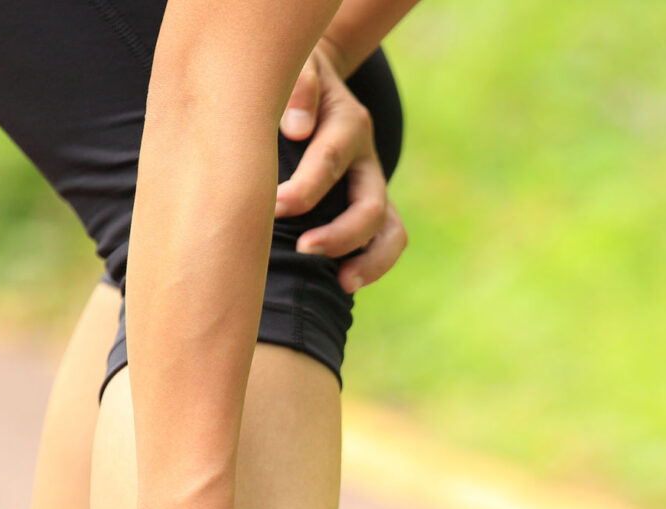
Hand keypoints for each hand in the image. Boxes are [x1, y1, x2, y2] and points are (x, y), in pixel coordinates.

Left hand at [276, 40, 407, 292]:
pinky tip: (342, 284)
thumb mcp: (294, 67)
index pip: (332, 159)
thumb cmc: (290, 79)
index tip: (275, 206)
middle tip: (303, 249)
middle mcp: (367, 159)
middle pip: (370, 205)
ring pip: (390, 230)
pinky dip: (373, 265)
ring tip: (343, 284)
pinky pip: (386, 241)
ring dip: (370, 260)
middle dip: (341, 233)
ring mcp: (373, 186)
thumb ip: (299, 87)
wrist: (314, 83)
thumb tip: (298, 129)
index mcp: (349, 123)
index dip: (307, 187)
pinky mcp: (370, 206)